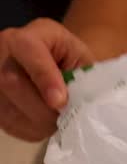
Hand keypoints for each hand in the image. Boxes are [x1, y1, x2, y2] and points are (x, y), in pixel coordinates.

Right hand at [0, 19, 93, 141]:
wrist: (54, 63)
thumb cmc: (71, 60)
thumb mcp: (82, 60)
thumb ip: (82, 76)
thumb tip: (81, 101)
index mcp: (29, 35)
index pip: (29, 50)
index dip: (44, 78)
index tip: (60, 101)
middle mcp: (2, 50)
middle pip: (12, 82)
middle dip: (43, 107)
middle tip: (64, 116)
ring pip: (7, 106)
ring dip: (37, 121)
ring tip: (57, 121)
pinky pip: (7, 120)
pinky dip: (29, 129)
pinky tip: (43, 124)